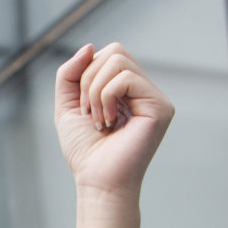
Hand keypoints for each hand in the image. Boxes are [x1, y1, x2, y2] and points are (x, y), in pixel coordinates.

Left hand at [54, 43, 173, 202]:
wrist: (97, 182)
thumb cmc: (84, 151)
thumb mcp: (67, 107)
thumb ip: (69, 75)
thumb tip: (89, 46)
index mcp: (125, 89)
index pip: (106, 54)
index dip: (84, 74)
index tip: (82, 108)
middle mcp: (143, 90)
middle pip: (114, 51)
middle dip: (88, 80)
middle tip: (88, 113)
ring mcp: (154, 97)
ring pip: (118, 60)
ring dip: (94, 91)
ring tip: (98, 121)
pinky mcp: (160, 106)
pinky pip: (126, 78)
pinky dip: (106, 97)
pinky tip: (108, 122)